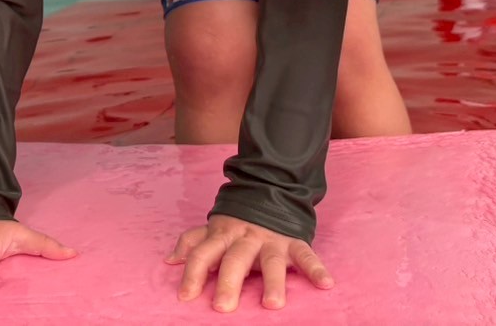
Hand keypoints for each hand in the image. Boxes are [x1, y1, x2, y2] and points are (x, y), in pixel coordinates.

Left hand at [167, 214, 331, 311]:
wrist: (271, 189)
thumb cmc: (238, 220)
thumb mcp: (214, 227)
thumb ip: (192, 241)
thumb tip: (170, 260)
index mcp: (223, 234)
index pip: (202, 253)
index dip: (193, 273)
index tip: (186, 297)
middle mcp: (245, 237)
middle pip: (235, 260)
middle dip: (228, 283)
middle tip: (223, 307)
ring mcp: (271, 239)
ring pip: (270, 261)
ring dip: (272, 282)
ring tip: (272, 304)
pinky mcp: (294, 241)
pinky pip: (306, 254)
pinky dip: (316, 268)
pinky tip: (325, 284)